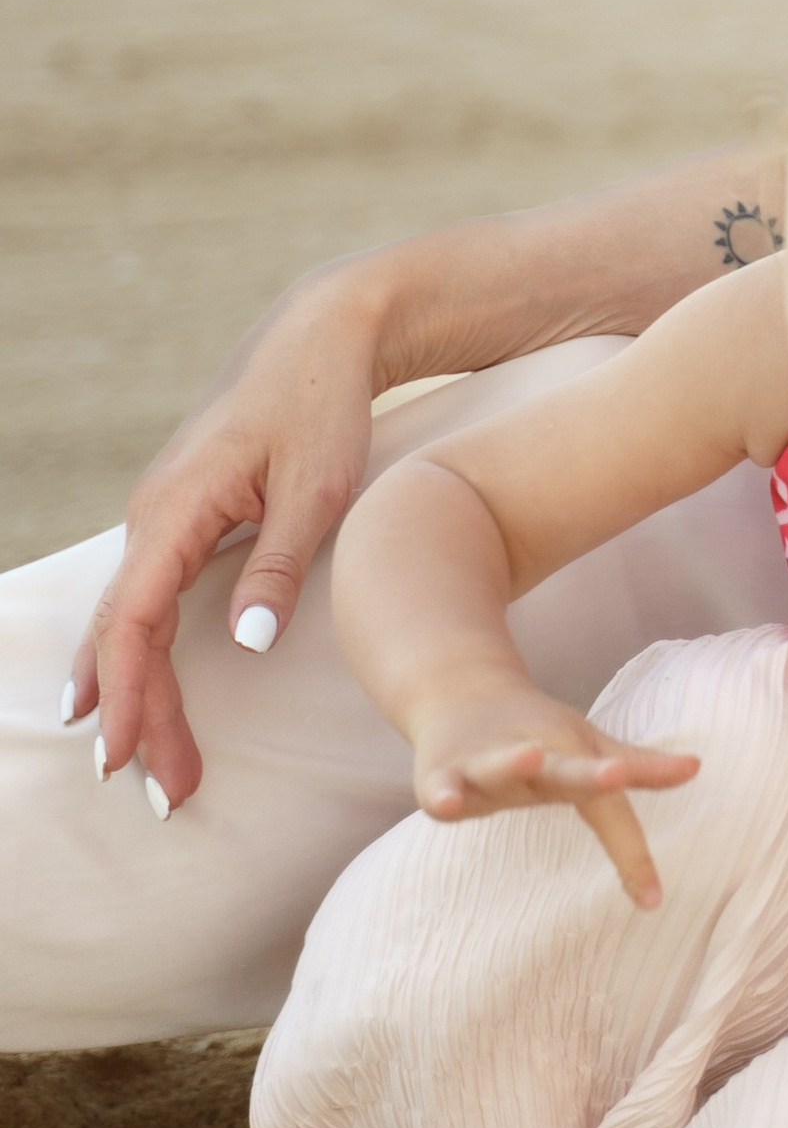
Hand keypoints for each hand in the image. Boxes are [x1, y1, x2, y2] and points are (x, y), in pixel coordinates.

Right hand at [72, 274, 386, 805]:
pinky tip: (129, 690)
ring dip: (137, 690)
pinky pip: (145, 596)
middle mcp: (153, 514)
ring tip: (146, 763)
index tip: (130, 759)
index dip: (129, 696)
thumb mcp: (318, 488)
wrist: (319, 334)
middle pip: (124, 633)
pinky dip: (140, 650)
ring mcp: (161, 514)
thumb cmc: (323, 405)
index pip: (133, 622)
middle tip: (162, 793)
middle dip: (136, 715)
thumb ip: (279, 567)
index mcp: (177, 509)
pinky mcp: (182, 514)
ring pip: (130, 618)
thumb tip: (245, 646)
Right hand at [406, 678, 699, 909]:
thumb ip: (638, 767)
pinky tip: (445, 802)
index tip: (653, 901)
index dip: (632, 853)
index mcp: (573, 763)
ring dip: (515, 763)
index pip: (611, 811)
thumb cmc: (536, 730)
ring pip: (501, 768)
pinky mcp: (443, 770)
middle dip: (590, 775)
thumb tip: (697, 768)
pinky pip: (443, 787)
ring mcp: (488, 764)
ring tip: (530, 758)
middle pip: (565, 773)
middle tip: (615, 773)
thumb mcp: (587, 746)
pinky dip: (443, 792)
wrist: (461, 690)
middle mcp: (535, 762)